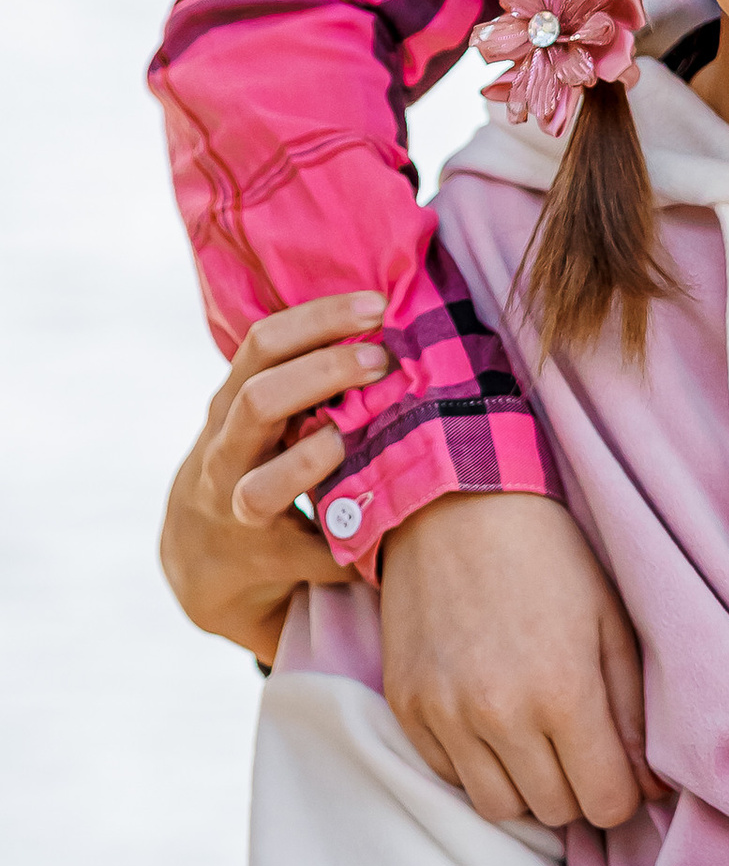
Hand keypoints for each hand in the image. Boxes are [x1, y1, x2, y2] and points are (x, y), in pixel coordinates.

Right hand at [159, 295, 390, 662]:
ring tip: (360, 442)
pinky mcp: (261, 561)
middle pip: (259, 401)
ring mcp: (234, 511)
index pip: (264, 343)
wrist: (201, 559)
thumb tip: (390, 323)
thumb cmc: (254, 461)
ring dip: (318, 462)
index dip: (319, 319)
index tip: (377, 304)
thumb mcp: (262, 415)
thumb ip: (305, 376)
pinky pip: (310, 554)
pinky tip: (390, 533)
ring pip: (262, 486)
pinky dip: (350, 549)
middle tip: (383, 360)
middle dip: (324, 375)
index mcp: (231, 403)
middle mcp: (224, 452)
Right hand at [378, 490, 656, 831]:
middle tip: (582, 750)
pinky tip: (493, 724)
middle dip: (578, 790)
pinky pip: (449, 776)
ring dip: (527, 787)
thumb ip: (633, 713)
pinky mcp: (407, 708)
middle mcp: (500, 715)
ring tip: (538, 742)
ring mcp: (445, 715)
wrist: (456, 509)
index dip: (622, 796)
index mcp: (563, 691)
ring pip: (499, 807)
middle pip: (554, 811)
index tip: (621, 773)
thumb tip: (649, 787)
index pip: (605, 801)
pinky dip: (477, 766)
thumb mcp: (611, 624)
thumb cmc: (549, 559)